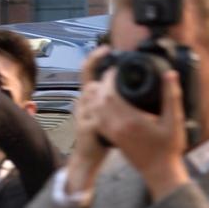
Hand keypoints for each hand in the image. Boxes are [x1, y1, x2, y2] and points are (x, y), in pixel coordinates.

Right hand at [66, 46, 113, 193]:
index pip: (87, 72)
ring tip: (124, 96)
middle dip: (106, 80)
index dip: (94, 59)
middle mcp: (83, 103)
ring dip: (108, 96)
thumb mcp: (104, 113)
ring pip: (94, 98)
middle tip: (121, 74)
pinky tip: (121, 113)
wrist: (88, 158)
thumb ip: (109, 99)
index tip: (107, 48)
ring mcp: (83, 116)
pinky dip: (109, 113)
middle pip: (92, 85)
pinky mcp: (87, 128)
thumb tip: (125, 86)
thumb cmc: (99, 135)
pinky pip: (98, 116)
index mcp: (88, 97)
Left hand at [90, 67, 189, 200]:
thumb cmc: (169, 148)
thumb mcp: (174, 121)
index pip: (110, 93)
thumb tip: (170, 74)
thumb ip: (171, 96)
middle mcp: (118, 127)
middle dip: (103, 84)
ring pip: (95, 109)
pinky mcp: (112, 138)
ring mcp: (113, 134)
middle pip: (99, 99)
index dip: (110, 78)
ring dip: (98, 96)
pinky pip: (98, 119)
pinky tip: (105, 102)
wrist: (159, 171)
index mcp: (131, 120)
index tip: (117, 69)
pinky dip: (97, 108)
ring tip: (108, 85)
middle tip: (113, 75)